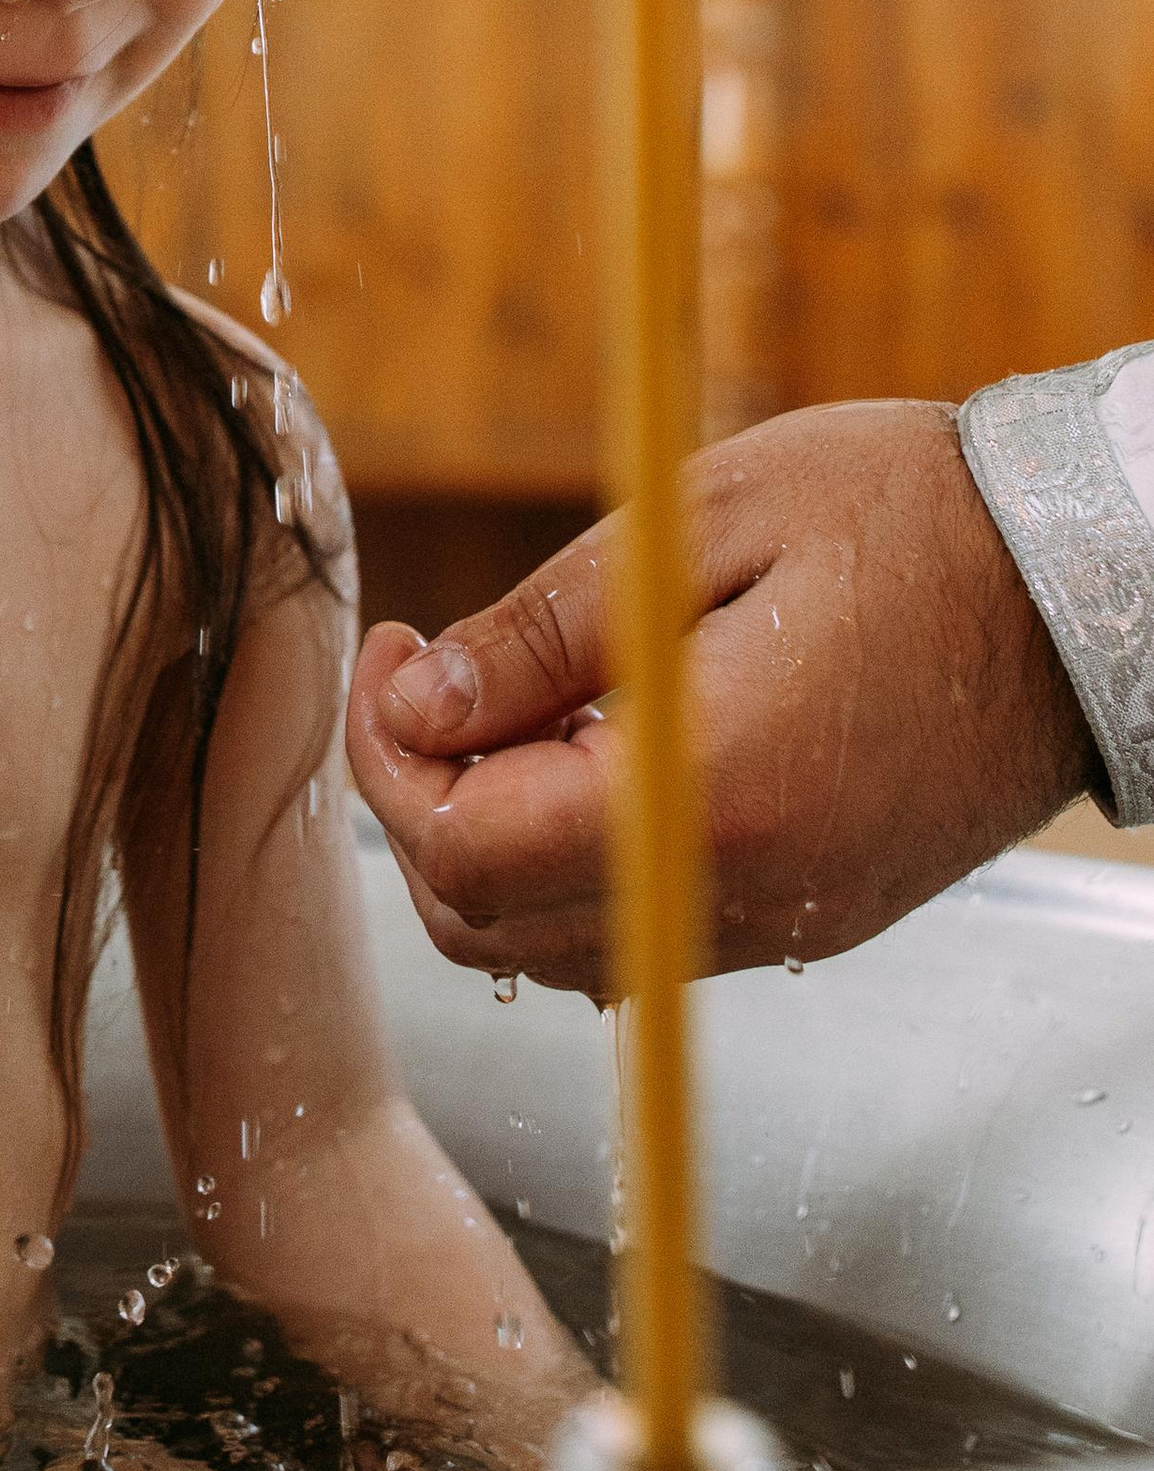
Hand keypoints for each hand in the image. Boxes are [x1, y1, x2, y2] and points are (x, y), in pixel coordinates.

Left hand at [345, 400, 1097, 992]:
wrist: (1081, 580)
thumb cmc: (906, 519)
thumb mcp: (704, 521)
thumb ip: (545, 629)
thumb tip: (418, 700)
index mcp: (708, 796)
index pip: (465, 851)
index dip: (389, 758)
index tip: (389, 653)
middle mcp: (745, 894)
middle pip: (488, 929)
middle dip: (421, 805)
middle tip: (428, 675)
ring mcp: (785, 922)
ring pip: (558, 951)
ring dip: (492, 841)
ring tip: (514, 699)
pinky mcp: (814, 915)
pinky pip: (642, 938)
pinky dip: (575, 867)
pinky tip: (593, 748)